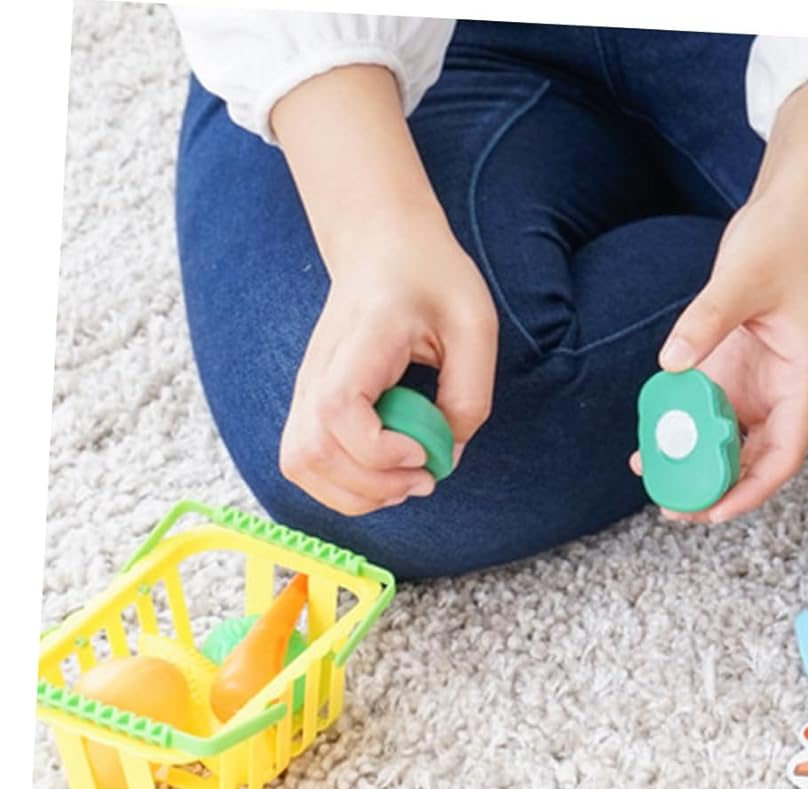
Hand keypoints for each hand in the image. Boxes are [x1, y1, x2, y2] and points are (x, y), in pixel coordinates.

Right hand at [280, 222, 497, 516]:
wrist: (381, 243)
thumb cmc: (431, 277)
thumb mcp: (475, 326)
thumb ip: (470, 395)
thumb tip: (447, 456)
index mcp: (362, 339)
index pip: (338, 410)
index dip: (378, 450)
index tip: (422, 452)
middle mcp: (320, 367)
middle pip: (311, 453)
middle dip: (373, 487)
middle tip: (423, 477)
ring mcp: (307, 387)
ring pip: (299, 465)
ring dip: (355, 494)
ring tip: (402, 481)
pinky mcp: (310, 403)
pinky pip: (306, 462)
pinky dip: (343, 486)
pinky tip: (383, 475)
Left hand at [630, 185, 807, 524]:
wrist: (793, 207)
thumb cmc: (787, 239)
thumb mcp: (744, 276)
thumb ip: (708, 320)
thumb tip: (671, 363)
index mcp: (801, 382)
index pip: (783, 454)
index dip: (752, 490)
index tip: (715, 511)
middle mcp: (780, 392)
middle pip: (754, 461)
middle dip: (716, 491)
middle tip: (672, 508)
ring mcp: (756, 383)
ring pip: (727, 442)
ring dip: (695, 466)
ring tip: (655, 482)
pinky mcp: (733, 368)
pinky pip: (706, 412)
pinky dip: (682, 430)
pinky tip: (649, 441)